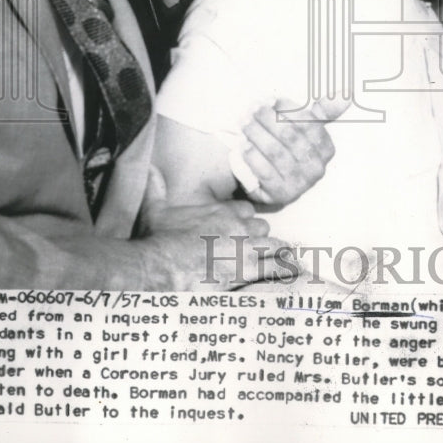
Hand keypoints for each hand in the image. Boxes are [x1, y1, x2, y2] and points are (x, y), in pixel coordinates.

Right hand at [138, 168, 294, 288]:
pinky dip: (285, 269)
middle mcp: (237, 227)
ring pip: (273, 245)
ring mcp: (244, 249)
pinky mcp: (246, 271)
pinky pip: (275, 267)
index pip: (246, 209)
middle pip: (262, 227)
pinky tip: (292, 271)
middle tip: (258, 247)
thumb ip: (156, 188)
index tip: (241, 226)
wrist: (161, 265)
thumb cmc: (160, 239)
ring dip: (276, 251)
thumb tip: (150, 170)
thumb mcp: (155, 210)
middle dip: (261, 236)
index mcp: (220, 212)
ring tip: (284, 257)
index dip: (245, 219)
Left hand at [240, 96, 343, 205]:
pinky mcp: (281, 195)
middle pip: (289, 136)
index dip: (287, 109)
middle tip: (251, 109)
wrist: (267, 178)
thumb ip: (324, 110)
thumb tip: (348, 92)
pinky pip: (265, 171)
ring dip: (257, 134)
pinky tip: (243, 145)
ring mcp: (300, 184)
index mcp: (326, 148)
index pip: (307, 123)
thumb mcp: (306, 127)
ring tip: (244, 123)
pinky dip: (253, 156)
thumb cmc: (288, 146)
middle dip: (268, 119)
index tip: (271, 99)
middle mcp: (317, 168)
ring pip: (276, 152)